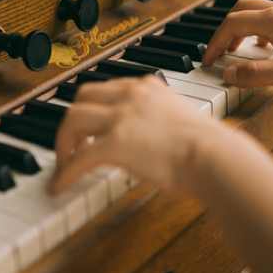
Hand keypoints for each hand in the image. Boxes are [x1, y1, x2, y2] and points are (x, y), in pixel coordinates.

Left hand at [51, 75, 233, 195]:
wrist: (212, 156)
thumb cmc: (207, 145)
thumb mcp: (180, 116)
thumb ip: (160, 116)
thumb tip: (151, 135)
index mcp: (147, 87)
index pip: (107, 87)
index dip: (94, 105)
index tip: (91, 121)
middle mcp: (130, 96)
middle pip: (82, 96)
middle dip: (73, 118)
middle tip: (72, 140)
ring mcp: (121, 117)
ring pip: (72, 119)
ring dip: (63, 141)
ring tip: (64, 160)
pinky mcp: (115, 143)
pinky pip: (78, 158)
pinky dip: (65, 172)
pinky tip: (60, 185)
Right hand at [202, 0, 272, 89]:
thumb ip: (254, 74)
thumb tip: (228, 75)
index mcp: (271, 21)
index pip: (230, 25)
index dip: (215, 43)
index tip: (208, 61)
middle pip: (239, 10)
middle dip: (224, 31)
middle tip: (218, 51)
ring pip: (254, 11)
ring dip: (240, 28)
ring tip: (235, 49)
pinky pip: (269, 16)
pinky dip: (256, 27)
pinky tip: (263, 45)